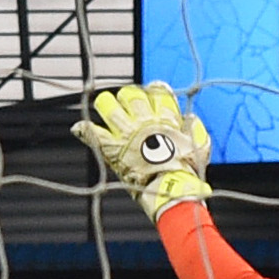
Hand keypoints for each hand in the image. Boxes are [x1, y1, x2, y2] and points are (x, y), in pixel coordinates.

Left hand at [72, 82, 213, 219]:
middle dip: (127, 97)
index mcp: (165, 118)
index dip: (153, 89)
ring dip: (105, 105)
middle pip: (129, 94)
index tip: (150, 92)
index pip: (157, 91)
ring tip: (105, 109)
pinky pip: (92, 133)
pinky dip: (84, 130)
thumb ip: (194, 129)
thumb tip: (189, 118)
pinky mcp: (111, 148)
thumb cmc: (185, 172)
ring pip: (107, 106)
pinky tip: (79, 128)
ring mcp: (125, 133)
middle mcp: (143, 120)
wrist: (170, 189)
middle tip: (125, 105)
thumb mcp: (199, 147)